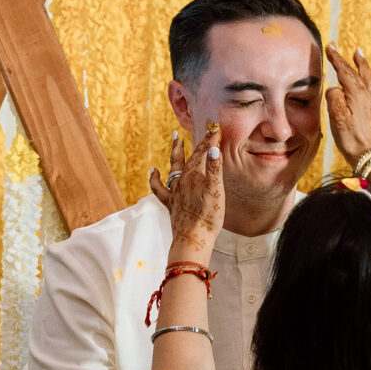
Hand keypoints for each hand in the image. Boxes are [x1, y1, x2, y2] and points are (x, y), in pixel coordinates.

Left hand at [150, 121, 223, 258]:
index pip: (203, 152)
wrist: (192, 240)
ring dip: (176, 152)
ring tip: (176, 138)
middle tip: (206, 131)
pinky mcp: (171, 203)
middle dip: (199, 144)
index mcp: (194, 175)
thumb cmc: (208, 218)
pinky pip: (159, 188)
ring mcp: (175, 191)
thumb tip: (213, 149)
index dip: (211, 140)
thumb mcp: (216, 192)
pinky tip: (153, 170)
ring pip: (174, 166)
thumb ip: (215, 169)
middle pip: (191, 157)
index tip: (218, 129)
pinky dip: (155, 178)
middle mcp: (182, 180)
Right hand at [325, 43, 370, 167]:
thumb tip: (336, 89)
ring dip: (363, 65)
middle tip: (341, 50)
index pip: (344, 71)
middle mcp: (368, 94)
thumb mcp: (336, 116)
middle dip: (348, 60)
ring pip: (369, 77)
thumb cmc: (350, 137)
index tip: (329, 48)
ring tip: (359, 54)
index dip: (336, 59)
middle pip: (357, 72)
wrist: (367, 154)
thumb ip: (334, 97)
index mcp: (356, 93)